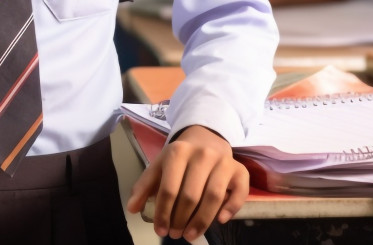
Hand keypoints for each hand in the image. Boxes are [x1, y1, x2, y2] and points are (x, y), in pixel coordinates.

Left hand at [126, 124, 248, 241]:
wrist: (206, 138)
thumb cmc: (180, 158)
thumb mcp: (159, 166)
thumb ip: (145, 186)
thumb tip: (132, 208)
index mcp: (177, 151)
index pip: (168, 189)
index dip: (163, 213)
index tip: (161, 230)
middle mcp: (202, 154)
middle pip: (190, 195)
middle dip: (181, 220)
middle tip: (176, 234)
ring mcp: (223, 161)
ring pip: (213, 197)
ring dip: (201, 221)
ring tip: (190, 235)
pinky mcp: (240, 170)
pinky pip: (239, 193)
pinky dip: (231, 209)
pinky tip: (220, 220)